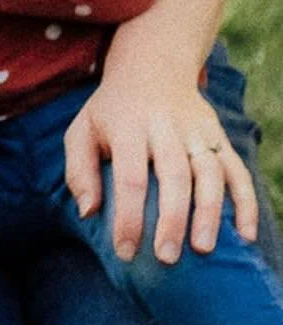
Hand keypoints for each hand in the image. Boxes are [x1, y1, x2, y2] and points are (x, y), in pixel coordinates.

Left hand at [64, 64, 257, 263]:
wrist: (151, 66)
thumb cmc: (111, 111)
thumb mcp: (82, 130)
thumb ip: (79, 171)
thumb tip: (88, 213)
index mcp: (128, 126)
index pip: (130, 176)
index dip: (129, 216)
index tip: (126, 251)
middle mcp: (165, 127)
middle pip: (174, 175)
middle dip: (172, 220)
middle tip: (167, 258)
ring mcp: (196, 130)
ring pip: (210, 172)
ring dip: (209, 212)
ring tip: (203, 249)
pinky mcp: (218, 135)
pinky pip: (237, 169)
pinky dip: (245, 201)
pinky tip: (246, 233)